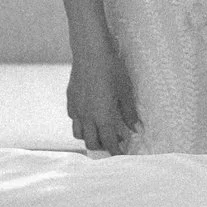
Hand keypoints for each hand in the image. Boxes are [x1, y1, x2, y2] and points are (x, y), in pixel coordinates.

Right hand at [67, 41, 139, 155]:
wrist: (90, 52)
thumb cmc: (112, 69)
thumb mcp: (125, 91)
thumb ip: (129, 112)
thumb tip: (136, 129)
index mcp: (102, 117)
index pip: (109, 142)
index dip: (116, 151)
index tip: (123, 154)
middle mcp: (87, 117)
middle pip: (92, 143)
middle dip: (103, 147)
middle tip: (115, 142)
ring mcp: (76, 109)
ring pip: (79, 134)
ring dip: (89, 137)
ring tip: (101, 132)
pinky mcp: (70, 99)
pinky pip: (73, 119)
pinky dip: (81, 124)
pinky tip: (89, 116)